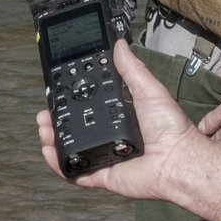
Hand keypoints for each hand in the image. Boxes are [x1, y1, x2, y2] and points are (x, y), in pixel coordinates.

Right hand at [36, 40, 204, 200]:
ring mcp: (105, 157)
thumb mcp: (148, 89)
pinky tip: (48, 153)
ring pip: (72, 151)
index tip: (57, 95)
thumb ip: (131, 69)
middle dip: (56, 122)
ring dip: (53, 141)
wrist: (176, 158)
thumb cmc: (170, 127)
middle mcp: (111, 137)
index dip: (71, 103)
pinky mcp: (103, 176)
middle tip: (44, 113)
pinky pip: (76, 173)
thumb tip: (120, 44)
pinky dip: (59, 166)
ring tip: (43, 129)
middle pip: (75, 130)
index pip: (90, 109)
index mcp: (120, 118)